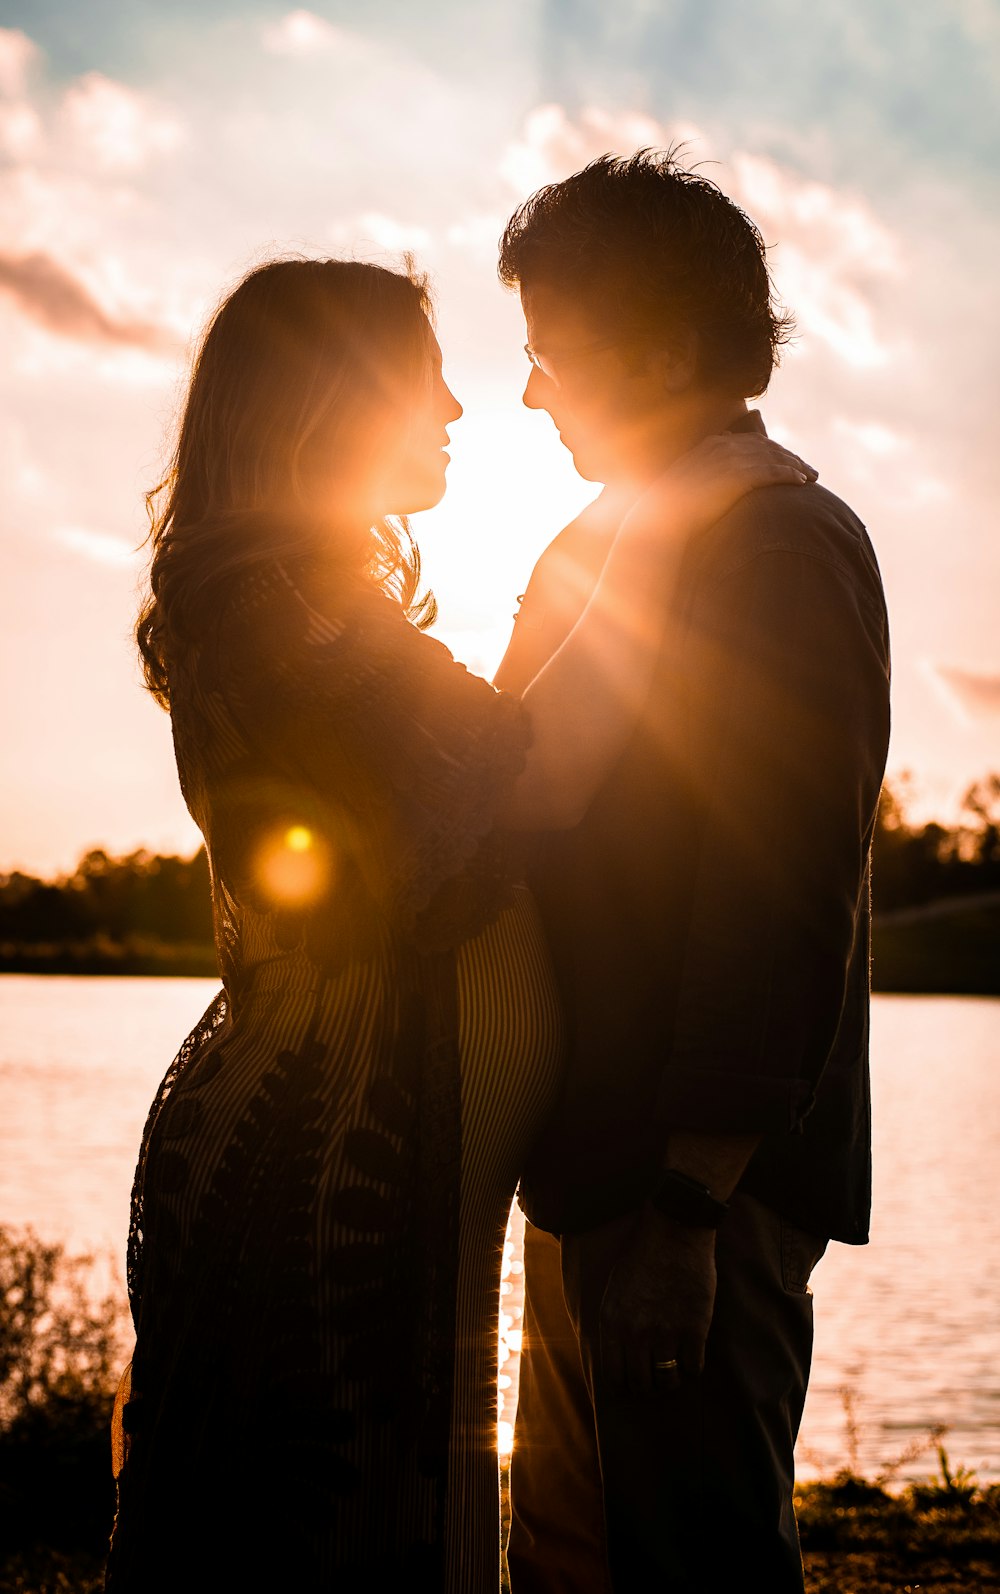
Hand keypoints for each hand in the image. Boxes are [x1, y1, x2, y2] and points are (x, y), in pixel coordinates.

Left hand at [599, 1206, 716, 1395]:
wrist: (674, 1232)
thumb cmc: (641, 1257)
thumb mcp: (614, 1290)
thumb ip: (615, 1324)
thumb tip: (619, 1355)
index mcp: (613, 1323)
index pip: (614, 1376)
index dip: (623, 1387)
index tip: (630, 1386)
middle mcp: (637, 1334)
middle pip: (642, 1384)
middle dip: (647, 1387)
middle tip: (654, 1380)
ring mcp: (667, 1333)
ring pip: (668, 1380)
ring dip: (670, 1380)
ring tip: (673, 1372)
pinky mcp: (695, 1329)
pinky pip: (694, 1367)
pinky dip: (692, 1367)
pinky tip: (691, 1357)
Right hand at [621, 432, 816, 545]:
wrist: (659, 516)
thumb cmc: (670, 508)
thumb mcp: (689, 484)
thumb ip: (708, 475)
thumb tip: (718, 483)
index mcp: (712, 444)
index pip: (752, 442)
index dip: (774, 452)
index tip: (790, 462)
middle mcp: (723, 446)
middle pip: (767, 446)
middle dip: (790, 457)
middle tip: (810, 470)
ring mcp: (730, 459)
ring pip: (772, 457)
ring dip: (795, 465)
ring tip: (811, 476)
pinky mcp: (736, 475)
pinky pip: (770, 471)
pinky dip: (788, 475)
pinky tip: (800, 482)